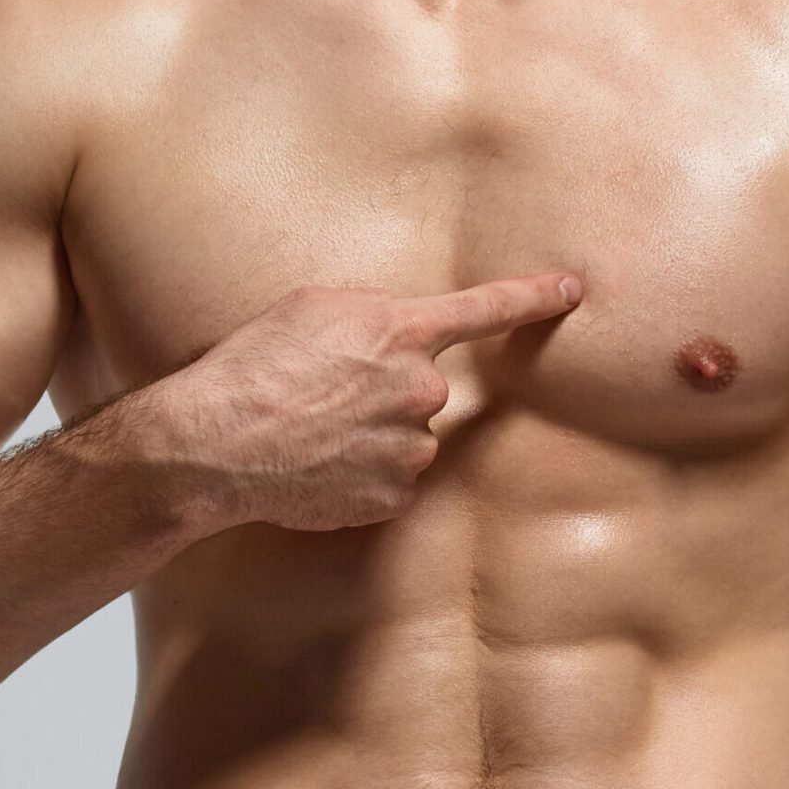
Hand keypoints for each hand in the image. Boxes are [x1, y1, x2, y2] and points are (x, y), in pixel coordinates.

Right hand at [160, 273, 582, 532]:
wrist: (217, 441)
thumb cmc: (254, 364)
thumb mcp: (312, 308)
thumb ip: (373, 316)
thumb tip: (397, 337)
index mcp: (403, 332)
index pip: (486, 308)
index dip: (534, 297)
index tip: (571, 291)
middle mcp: (420, 390)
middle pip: (426, 388)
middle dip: (388, 391)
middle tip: (327, 397)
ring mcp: (410, 448)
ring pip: (408, 438)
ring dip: (373, 435)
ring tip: (312, 433)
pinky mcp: (392, 497)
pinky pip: (390, 480)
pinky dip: (362, 474)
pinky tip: (319, 465)